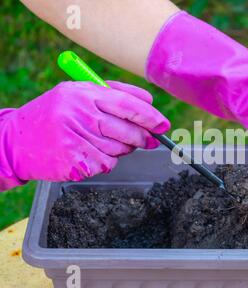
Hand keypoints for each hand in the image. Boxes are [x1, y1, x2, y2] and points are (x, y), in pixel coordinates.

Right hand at [0, 81, 169, 189]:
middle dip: (143, 138)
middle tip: (149, 141)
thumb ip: (113, 93)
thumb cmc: (54, 114)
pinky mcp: (74, 161)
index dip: (150, 116)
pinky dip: (106, 161)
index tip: (163, 124)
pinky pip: (106, 164)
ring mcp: (76, 139)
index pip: (127, 104)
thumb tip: (149, 103)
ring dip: (121, 149)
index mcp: (83, 93)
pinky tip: (90, 153)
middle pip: (127, 130)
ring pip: (119, 150)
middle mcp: (80, 114)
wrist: (16, 140)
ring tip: (102, 142)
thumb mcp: (78, 93)